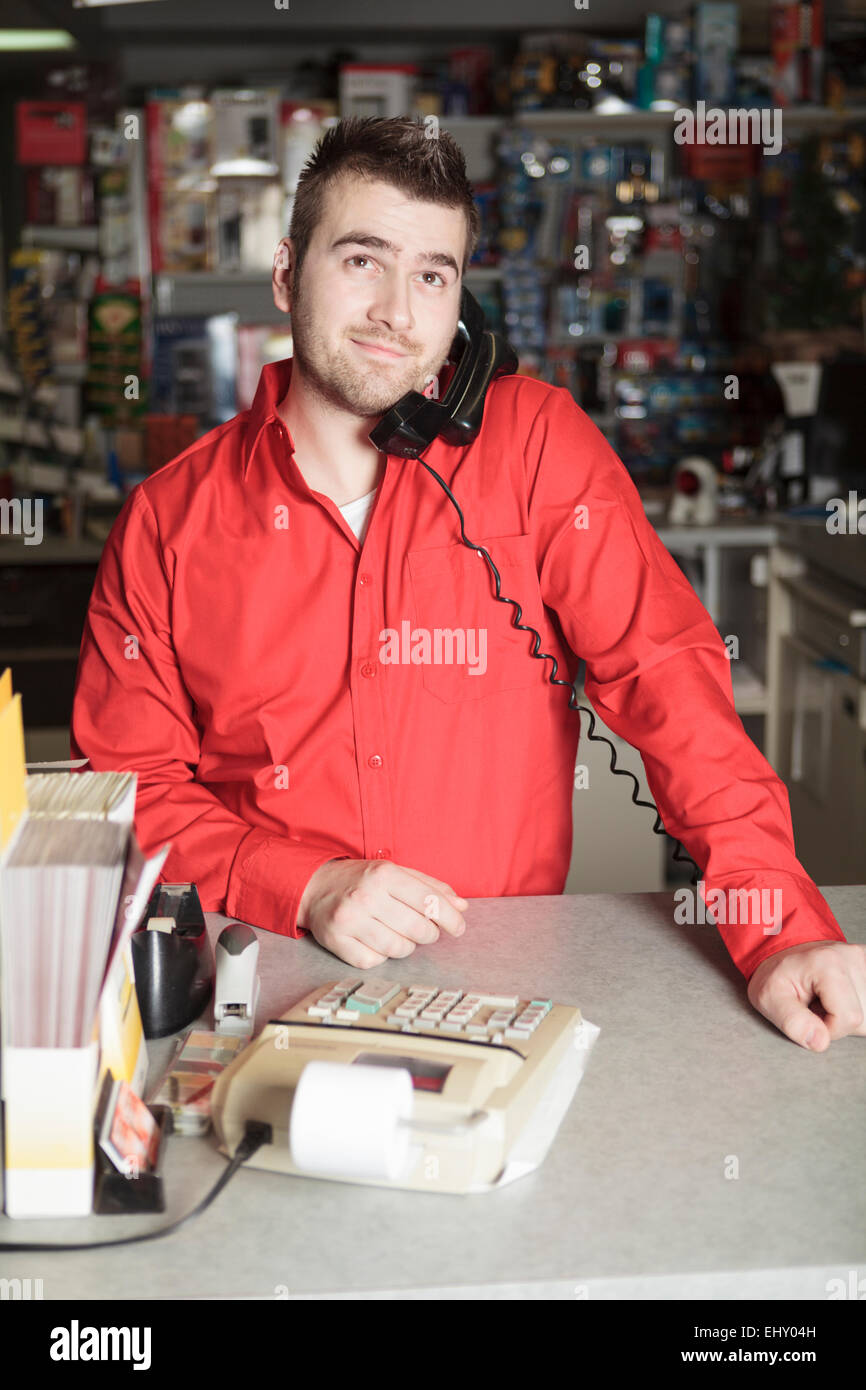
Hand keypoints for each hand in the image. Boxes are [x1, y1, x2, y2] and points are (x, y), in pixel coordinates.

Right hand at [297, 858, 468, 967]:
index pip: (430, 902)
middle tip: (425, 931)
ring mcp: (350, 921)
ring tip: (399, 934)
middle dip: (429, 934)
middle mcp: (366, 896)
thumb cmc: (361, 880)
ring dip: (406, 946)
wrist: (314, 887)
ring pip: (399, 949)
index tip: (458, 927)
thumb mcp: (395, 872)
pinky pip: (375, 961)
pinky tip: (376, 941)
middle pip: (419, 929)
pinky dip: (381, 955)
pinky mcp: (337, 942)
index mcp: (384, 874)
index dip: (451, 919)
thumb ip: (430, 887)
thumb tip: (461, 906)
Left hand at [747, 941, 865, 1049]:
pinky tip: (839, 997)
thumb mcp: (769, 998)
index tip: (810, 1015)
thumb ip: (793, 1022)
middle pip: (862, 1018)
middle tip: (817, 1005)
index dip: (828, 1028)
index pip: (848, 1018)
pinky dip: (855, 1006)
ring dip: (847, 1015)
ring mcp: (865, 961)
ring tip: (827, 1000)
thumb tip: (820, 1042)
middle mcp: (854, 958)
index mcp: (828, 963)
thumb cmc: (777, 975)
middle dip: (838, 1022)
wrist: (784, 952)